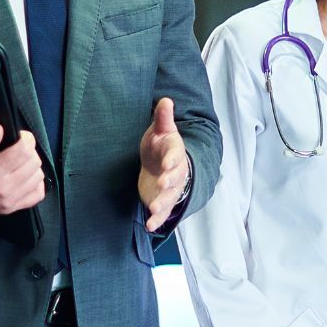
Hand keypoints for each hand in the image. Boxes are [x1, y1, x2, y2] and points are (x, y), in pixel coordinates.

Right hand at [0, 124, 45, 216]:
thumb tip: (0, 129)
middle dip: (29, 150)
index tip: (20, 135)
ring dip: (32, 165)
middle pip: (34, 163)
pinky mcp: (11, 208)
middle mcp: (3, 188)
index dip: (26, 138)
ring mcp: (8, 201)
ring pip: (38, 177)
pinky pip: (37, 194)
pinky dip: (35, 182)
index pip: (25, 151)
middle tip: (17, 147)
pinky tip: (24, 175)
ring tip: (18, 161)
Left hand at [138, 96, 189, 231]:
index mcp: (175, 153)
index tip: (166, 164)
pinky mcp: (163, 201)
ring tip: (154, 208)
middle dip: (170, 181)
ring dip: (163, 203)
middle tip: (162, 182)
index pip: (176, 155)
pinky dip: (157, 219)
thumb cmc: (160, 145)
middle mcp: (176, 172)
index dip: (172, 160)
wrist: (162, 164)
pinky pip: (163, 212)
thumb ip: (163, 118)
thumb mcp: (161, 130)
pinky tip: (150, 226)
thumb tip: (165, 99)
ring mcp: (171, 188)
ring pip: (170, 197)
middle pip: (176, 178)